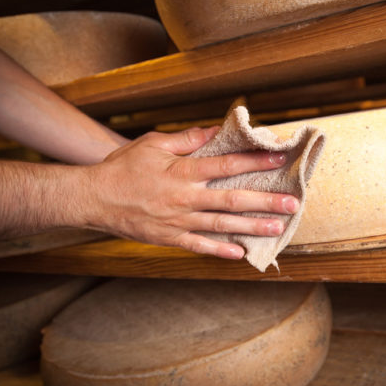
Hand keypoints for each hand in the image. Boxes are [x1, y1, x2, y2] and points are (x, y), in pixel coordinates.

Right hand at [80, 127, 299, 258]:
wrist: (93, 198)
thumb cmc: (123, 168)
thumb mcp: (152, 144)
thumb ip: (186, 139)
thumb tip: (215, 131)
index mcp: (183, 171)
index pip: (226, 166)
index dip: (255, 163)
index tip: (279, 161)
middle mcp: (185, 198)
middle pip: (232, 200)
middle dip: (265, 202)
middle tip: (291, 204)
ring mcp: (178, 221)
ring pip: (221, 225)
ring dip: (251, 227)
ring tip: (277, 229)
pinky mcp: (169, 238)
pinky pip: (199, 246)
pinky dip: (220, 251)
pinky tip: (240, 254)